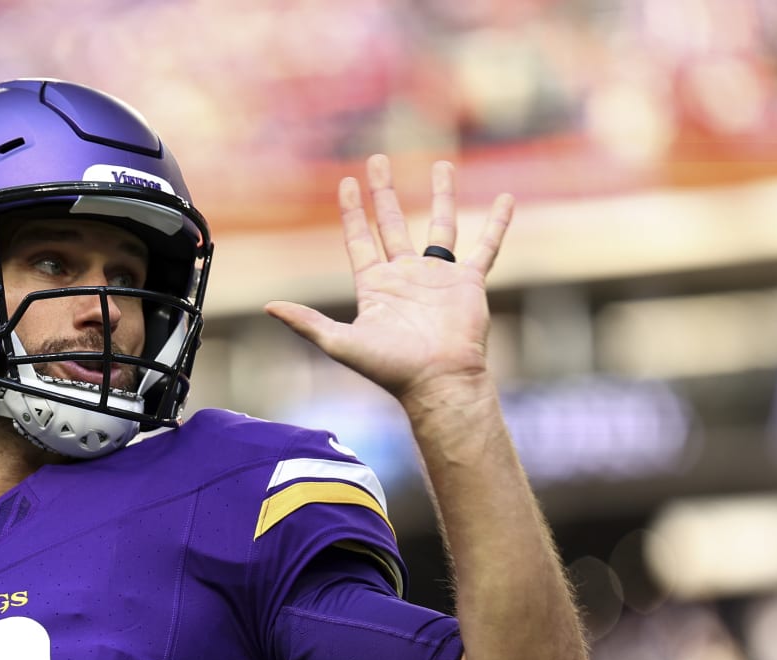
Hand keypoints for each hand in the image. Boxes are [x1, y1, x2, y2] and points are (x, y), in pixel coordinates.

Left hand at [265, 154, 511, 409]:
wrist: (437, 381)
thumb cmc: (390, 368)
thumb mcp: (341, 343)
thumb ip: (307, 323)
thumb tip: (269, 307)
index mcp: (376, 286)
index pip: (360, 239)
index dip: (353, 212)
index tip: (347, 183)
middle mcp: (405, 276)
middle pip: (393, 224)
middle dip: (385, 193)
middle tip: (378, 161)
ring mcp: (438, 278)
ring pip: (441, 225)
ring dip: (441, 195)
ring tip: (441, 165)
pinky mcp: (468, 283)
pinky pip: (486, 246)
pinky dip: (497, 223)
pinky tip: (507, 199)